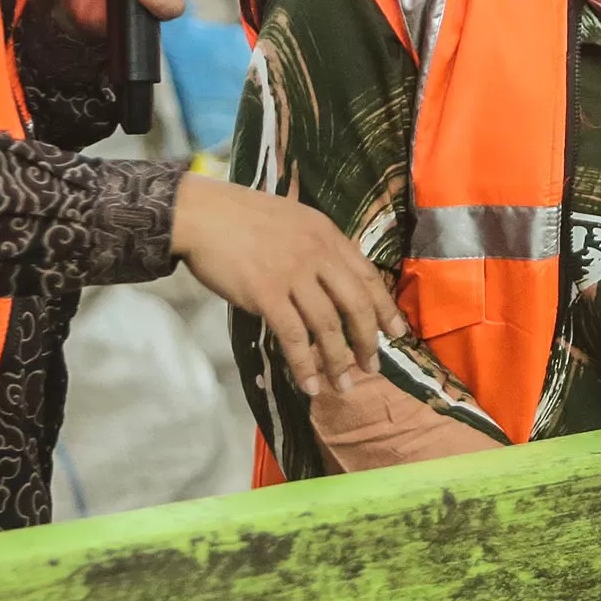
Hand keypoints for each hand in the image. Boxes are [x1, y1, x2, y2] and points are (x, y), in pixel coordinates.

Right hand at [171, 175, 406, 400]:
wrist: (203, 215)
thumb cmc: (244, 219)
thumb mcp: (296, 222)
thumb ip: (319, 248)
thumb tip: (337, 284)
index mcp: (328, 235)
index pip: (368, 276)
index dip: (385, 308)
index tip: (396, 333)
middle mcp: (318, 254)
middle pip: (355, 304)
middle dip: (367, 340)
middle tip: (372, 366)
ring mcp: (293, 274)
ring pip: (327, 325)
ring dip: (337, 361)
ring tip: (343, 385)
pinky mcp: (266, 293)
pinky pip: (293, 336)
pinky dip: (304, 364)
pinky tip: (309, 384)